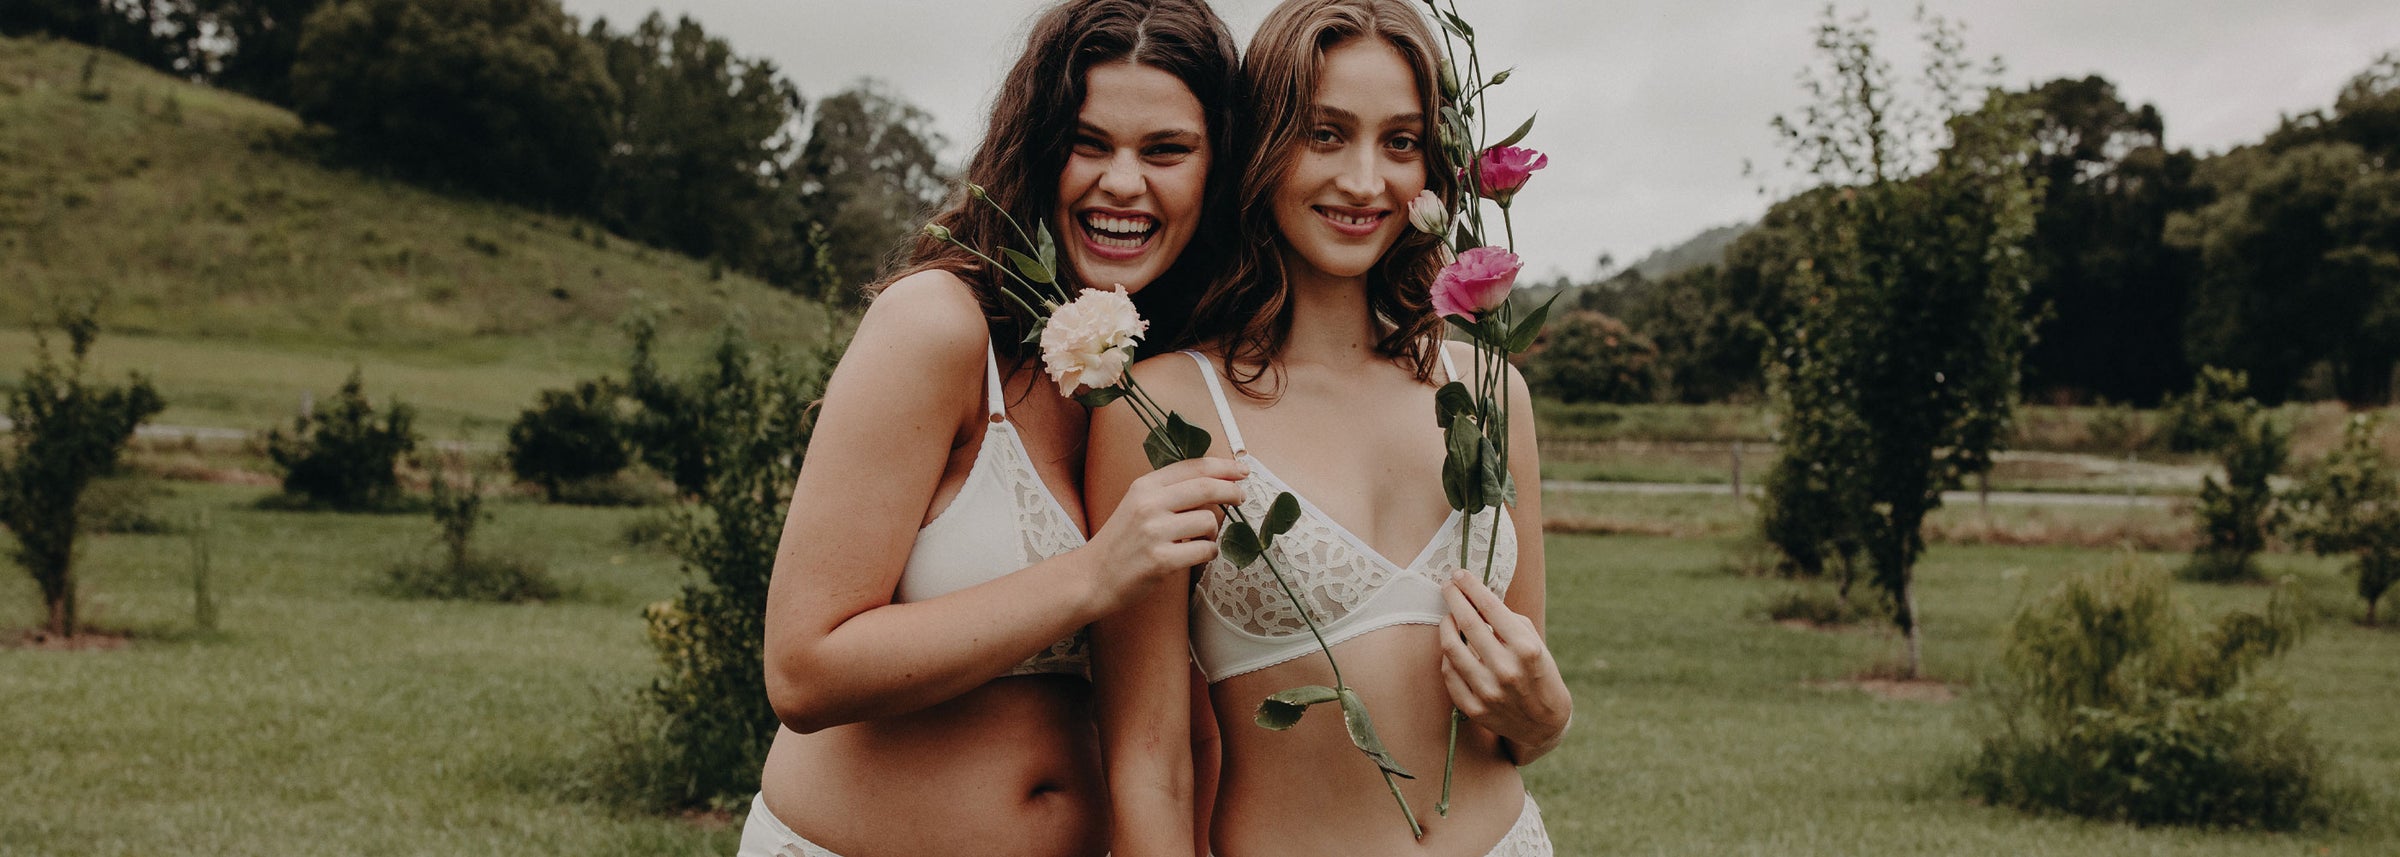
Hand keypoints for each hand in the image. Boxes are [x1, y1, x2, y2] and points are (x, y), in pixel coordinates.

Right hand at [1086, 456, 1247, 613]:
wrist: (1092, 577)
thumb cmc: (1120, 543)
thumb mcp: (1137, 504)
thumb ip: (1169, 492)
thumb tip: (1215, 482)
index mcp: (1144, 486)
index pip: (1192, 467)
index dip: (1223, 466)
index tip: (1241, 471)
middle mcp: (1149, 504)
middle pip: (1206, 487)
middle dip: (1232, 491)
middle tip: (1241, 497)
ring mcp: (1154, 532)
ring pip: (1208, 521)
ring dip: (1213, 533)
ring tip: (1201, 541)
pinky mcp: (1161, 560)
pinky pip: (1205, 550)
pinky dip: (1209, 554)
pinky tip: (1198, 556)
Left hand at [1438, 569, 1571, 757]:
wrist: (1544, 724)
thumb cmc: (1540, 675)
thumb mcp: (1535, 644)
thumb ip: (1508, 623)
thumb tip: (1477, 599)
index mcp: (1526, 649)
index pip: (1490, 608)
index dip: (1471, 587)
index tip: (1460, 574)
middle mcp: (1506, 669)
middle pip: (1467, 623)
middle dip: (1454, 598)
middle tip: (1448, 586)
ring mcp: (1488, 691)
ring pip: (1451, 648)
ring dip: (1446, 625)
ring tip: (1448, 617)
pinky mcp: (1473, 708)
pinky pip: (1449, 673)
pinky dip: (1448, 656)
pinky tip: (1452, 646)